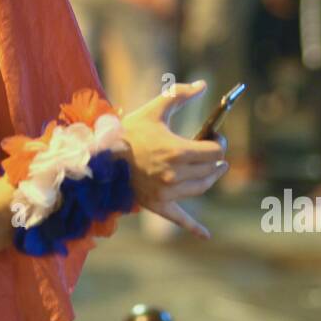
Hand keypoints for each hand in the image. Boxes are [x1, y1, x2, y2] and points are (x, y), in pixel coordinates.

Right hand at [120, 80, 227, 238]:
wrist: (101, 157)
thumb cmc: (129, 131)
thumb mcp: (154, 109)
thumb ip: (179, 94)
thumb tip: (203, 85)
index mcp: (177, 151)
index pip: (215, 152)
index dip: (219, 143)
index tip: (215, 137)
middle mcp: (174, 175)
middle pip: (211, 170)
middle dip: (215, 158)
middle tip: (212, 150)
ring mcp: (167, 193)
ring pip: (201, 187)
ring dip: (209, 178)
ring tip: (213, 169)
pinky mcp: (158, 205)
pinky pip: (180, 219)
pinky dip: (195, 228)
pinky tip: (206, 235)